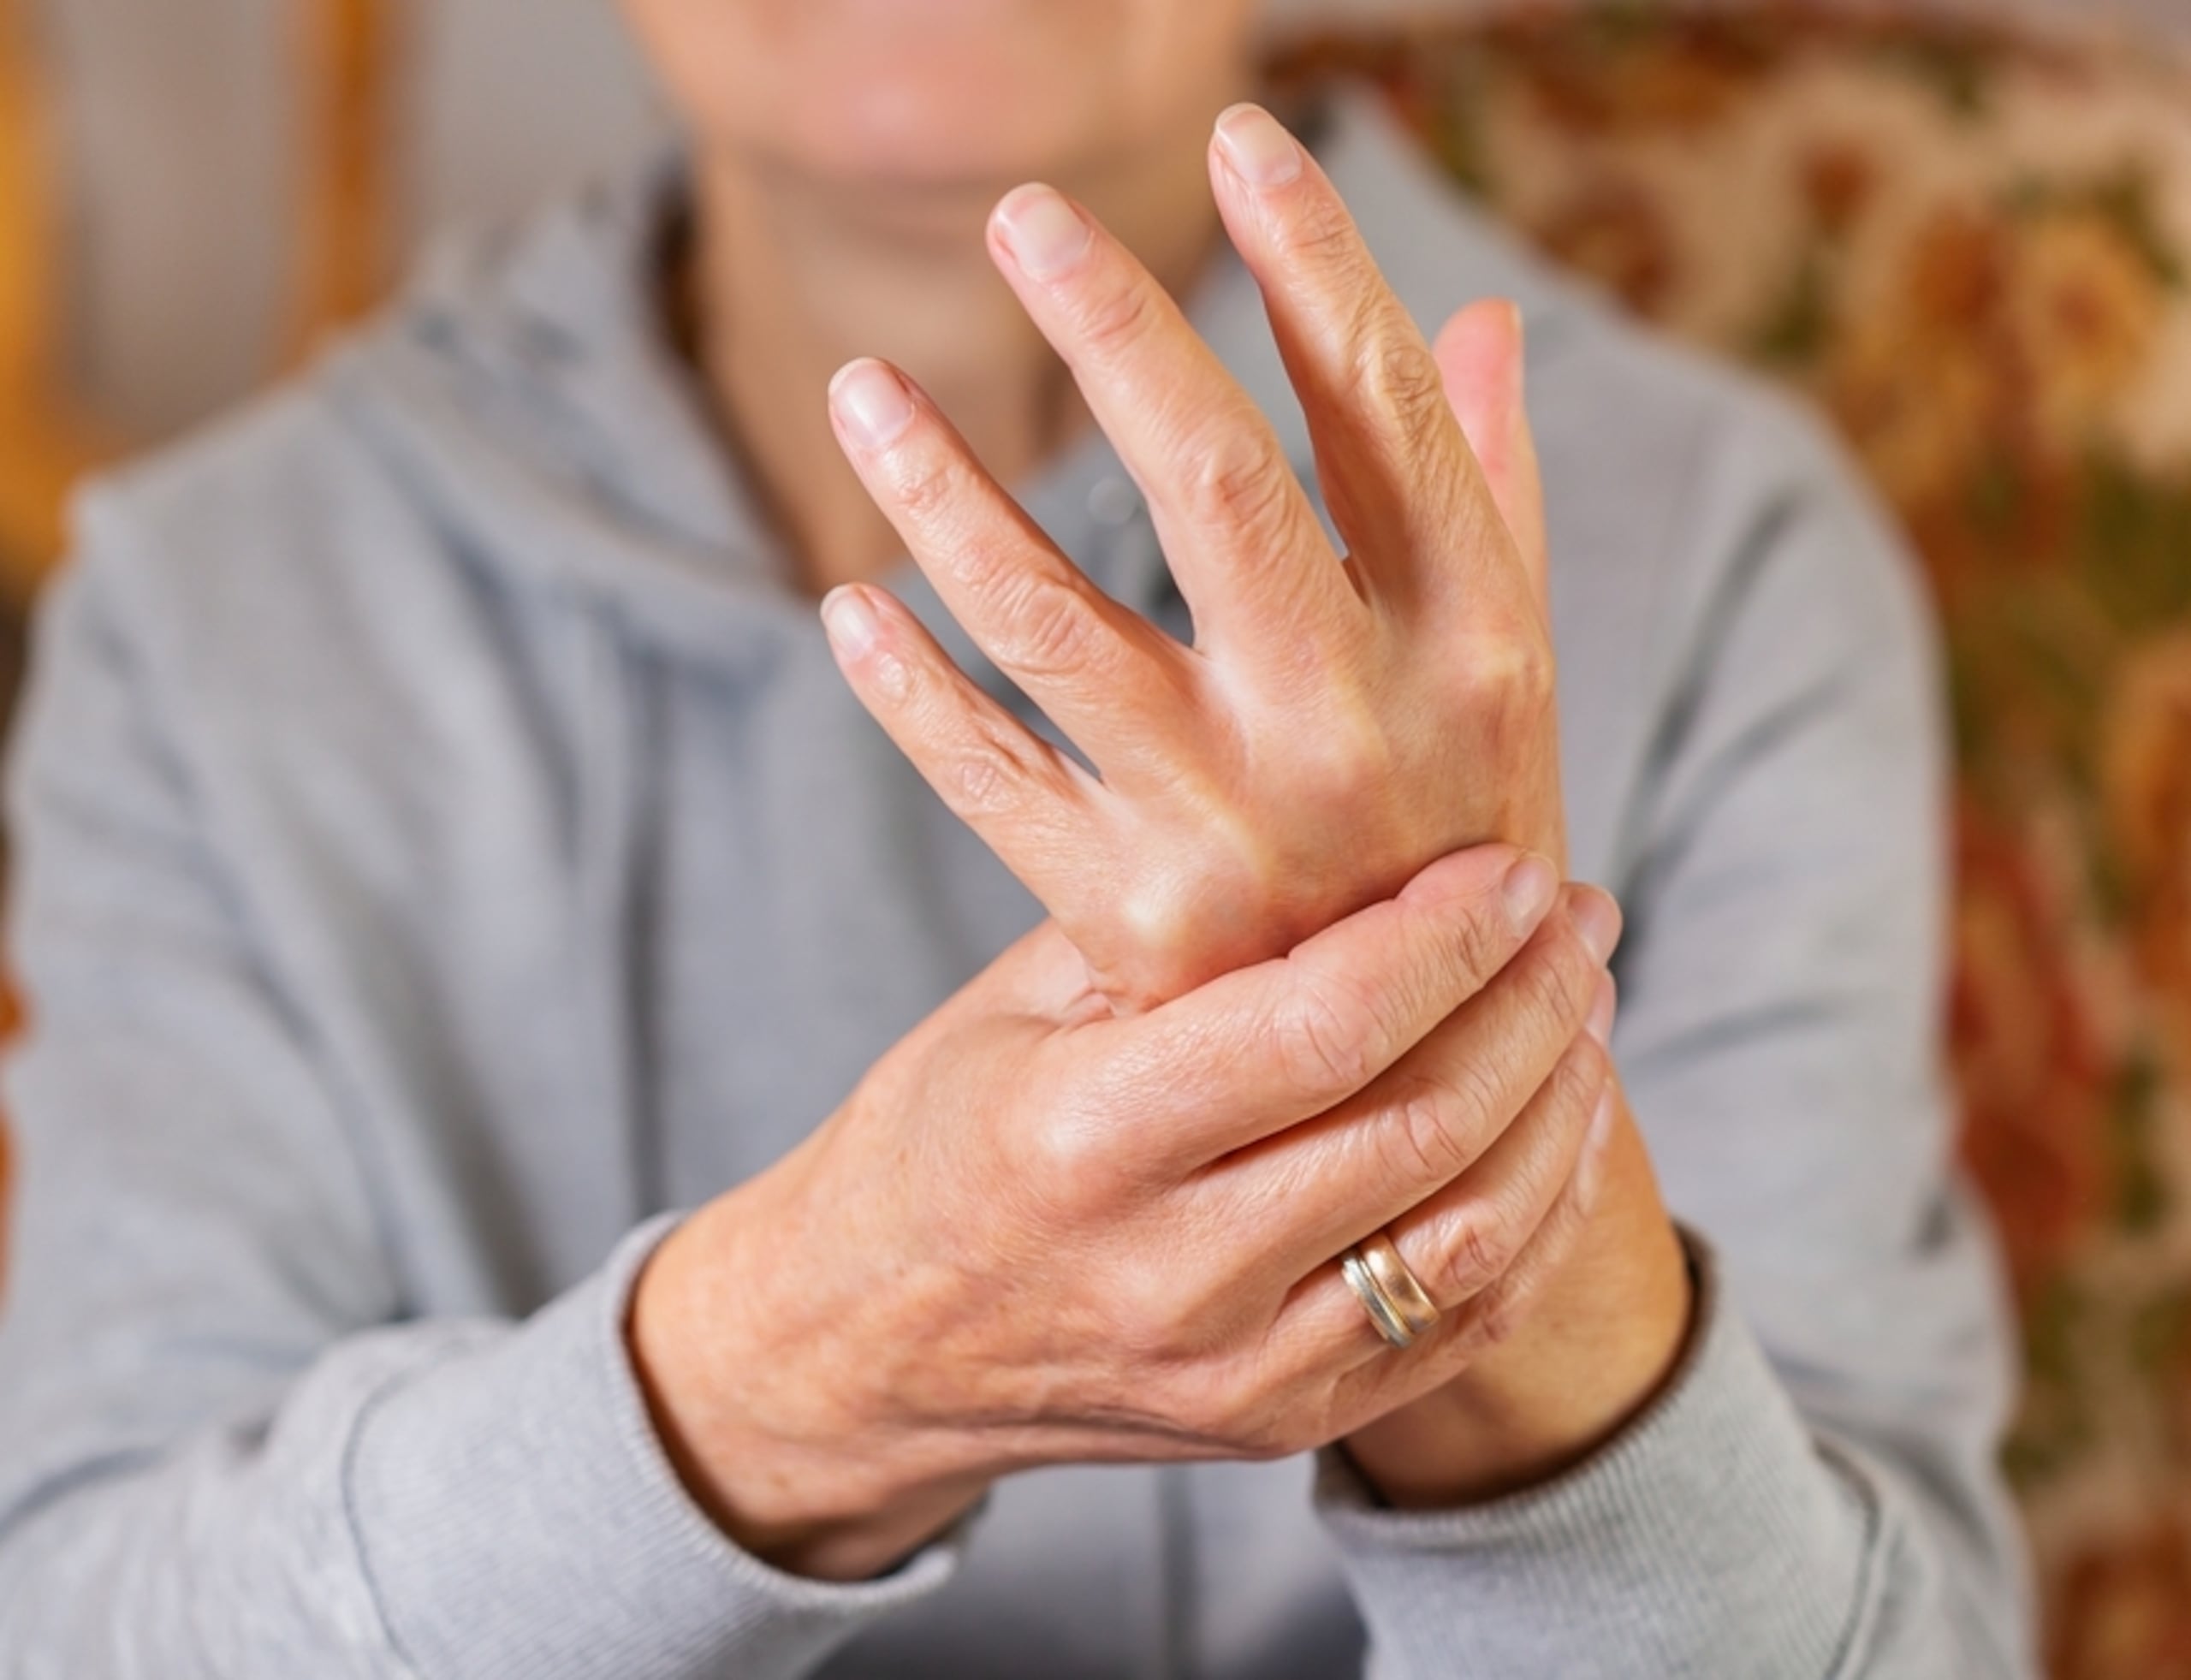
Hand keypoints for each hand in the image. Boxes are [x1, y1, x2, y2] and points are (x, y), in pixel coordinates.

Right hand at [630, 847, 1621, 1580]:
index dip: (1443, 940)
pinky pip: (1461, 1328)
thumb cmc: (936, 1138)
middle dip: (1530, 1003)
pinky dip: (1539, 1216)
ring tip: (1585, 1001)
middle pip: (1418, 1130)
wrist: (866, 1349)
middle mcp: (1164, 1278)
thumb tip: (1357, 836)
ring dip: (1560, 1106)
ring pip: (1470, 1239)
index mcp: (1079, 1143)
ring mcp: (1230, 1373)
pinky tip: (1560, 1121)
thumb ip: (1171, 937)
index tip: (1512, 868)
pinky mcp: (1277, 1425)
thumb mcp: (1016, 1006)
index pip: (1319, 1031)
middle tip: (1578, 913)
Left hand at [817, 107, 1558, 1013]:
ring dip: (943, 493)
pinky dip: (904, 691)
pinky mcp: (1129, 920)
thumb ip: (1494, 495)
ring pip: (1051, 619)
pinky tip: (847, 607)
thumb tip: (1489, 314)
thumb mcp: (1507, 677)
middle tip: (1024, 212)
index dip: (1312, 259)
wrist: (1422, 1088)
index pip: (1384, 410)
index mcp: (1474, 645)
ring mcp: (1233, 828)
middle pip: (1215, 482)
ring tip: (859, 384)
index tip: (1241, 137)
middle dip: (1111, 329)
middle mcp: (1357, 728)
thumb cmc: (1460, 835)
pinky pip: (984, 778)